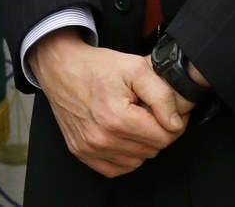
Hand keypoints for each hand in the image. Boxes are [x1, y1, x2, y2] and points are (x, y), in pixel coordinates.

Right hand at [31, 31, 187, 176]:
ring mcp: (89, 147)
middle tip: (142, 110)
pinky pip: (117, 168)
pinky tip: (118, 133)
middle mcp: (101, 138)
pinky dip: (123, 154)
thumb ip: (162, 95)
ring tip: (128, 119)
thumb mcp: (136, 68)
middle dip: (153, 130)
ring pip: (137, 160)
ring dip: (139, 142)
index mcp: (116, 118)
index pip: (165, 137)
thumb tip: (174, 123)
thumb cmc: (96, 67)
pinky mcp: (81, 152)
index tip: (162, 109)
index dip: (170, 121)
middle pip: (152, 149)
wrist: (59, 66)